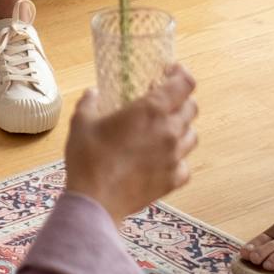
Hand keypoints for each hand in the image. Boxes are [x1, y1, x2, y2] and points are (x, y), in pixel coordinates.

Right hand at [62, 64, 198, 222]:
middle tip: (162, 102)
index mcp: (151, 110)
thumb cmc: (88, 158)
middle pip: (192, 108)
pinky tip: (161, 160)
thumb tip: (93, 93)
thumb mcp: (81, 122)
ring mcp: (174, 157)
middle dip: (180, 100)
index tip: (170, 72)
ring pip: (192, 135)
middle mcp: (169, 131)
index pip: (185, 84)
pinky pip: (185, 164)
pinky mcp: (173, 180)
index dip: (181, 74)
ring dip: (181, 129)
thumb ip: (89, 102)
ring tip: (162, 131)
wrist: (96, 201)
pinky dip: (177, 159)